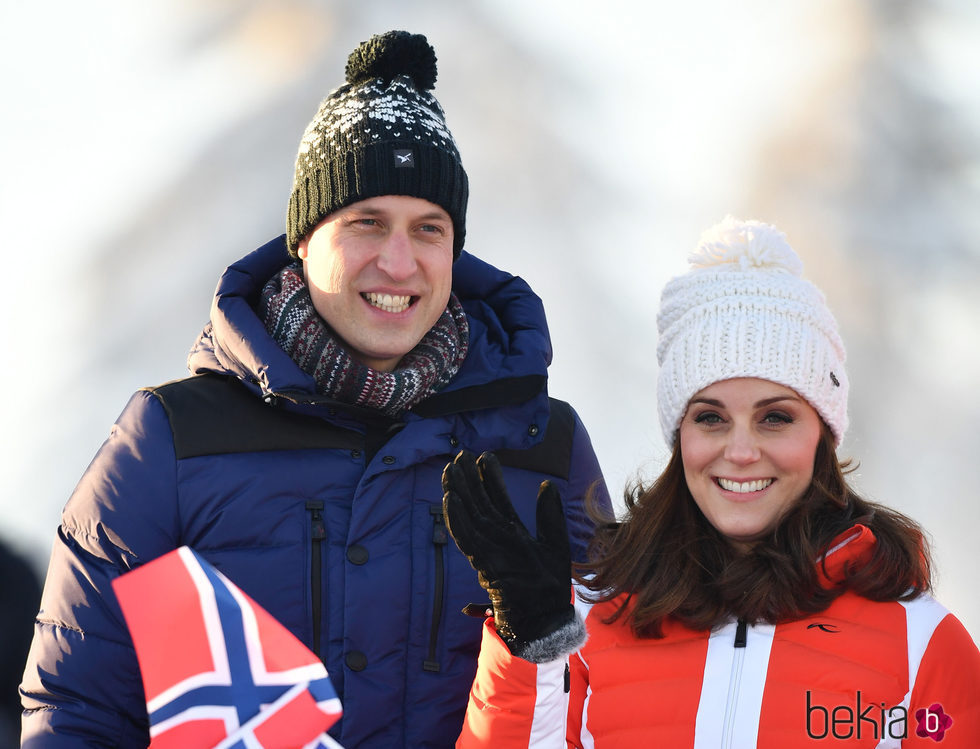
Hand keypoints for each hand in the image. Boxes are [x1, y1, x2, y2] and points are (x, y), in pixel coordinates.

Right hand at [442, 451, 574, 652]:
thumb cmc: (550, 585)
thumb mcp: (555, 542)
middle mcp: (497, 538)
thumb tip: (546, 484)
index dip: (490, 478)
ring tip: (451, 470)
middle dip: (469, 479)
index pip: (498, 499)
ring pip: (469, 515)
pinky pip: (466, 537)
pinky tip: (449, 500)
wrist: (545, 617)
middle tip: (459, 455)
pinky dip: (456, 519)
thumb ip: (550, 514)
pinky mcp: (484, 562)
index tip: (485, 456)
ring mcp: (489, 549)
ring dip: (459, 493)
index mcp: (512, 532)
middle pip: (479, 503)